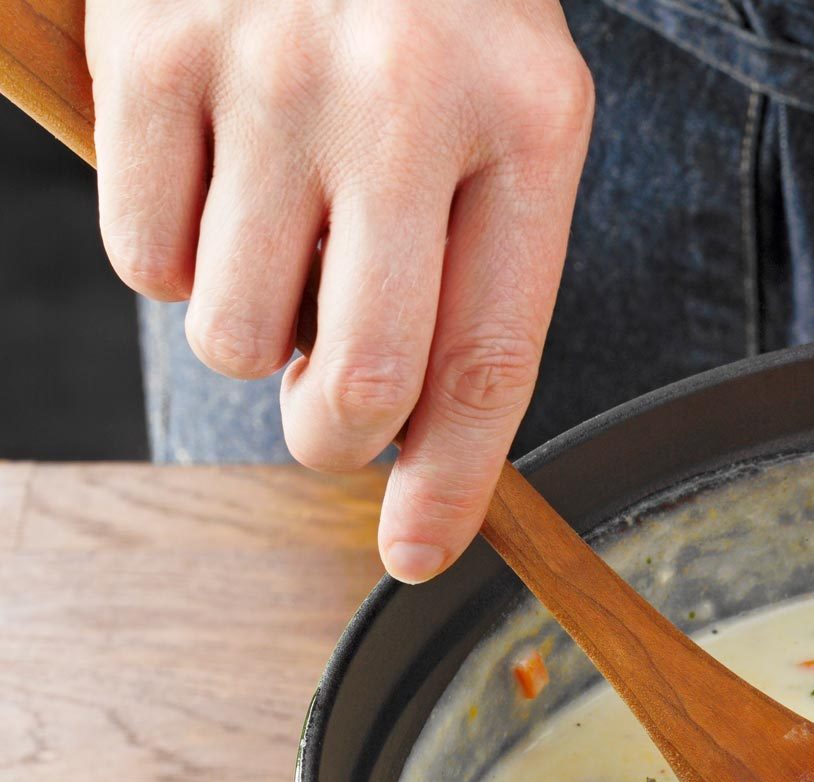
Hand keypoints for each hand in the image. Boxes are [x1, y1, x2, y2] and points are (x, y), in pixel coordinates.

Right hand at [88, 0, 593, 581]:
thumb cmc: (430, 3)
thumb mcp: (507, 106)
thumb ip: (473, 263)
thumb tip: (399, 444)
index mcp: (529, 122)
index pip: (493, 359)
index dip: (451, 483)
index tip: (417, 556)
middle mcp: (407, 98)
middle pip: (361, 382)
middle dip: (334, 436)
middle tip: (329, 407)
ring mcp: (272, 70)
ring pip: (238, 336)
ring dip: (255, 330)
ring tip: (282, 237)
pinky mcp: (150, 47)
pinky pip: (144, 259)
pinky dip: (173, 254)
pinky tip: (215, 173)